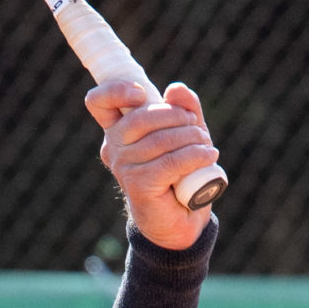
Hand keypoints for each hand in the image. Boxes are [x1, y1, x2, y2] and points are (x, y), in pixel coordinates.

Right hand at [86, 79, 217, 249]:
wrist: (182, 218)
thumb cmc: (180, 172)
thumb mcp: (185, 133)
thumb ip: (184, 109)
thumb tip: (176, 89)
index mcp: (118, 130)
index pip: (99, 102)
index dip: (116, 91)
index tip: (142, 94)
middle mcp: (114, 148)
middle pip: (140, 118)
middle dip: (177, 116)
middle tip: (198, 128)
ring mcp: (124, 168)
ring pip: (161, 140)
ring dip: (192, 138)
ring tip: (207, 146)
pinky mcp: (139, 185)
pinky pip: (171, 162)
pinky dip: (195, 156)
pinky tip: (209, 156)